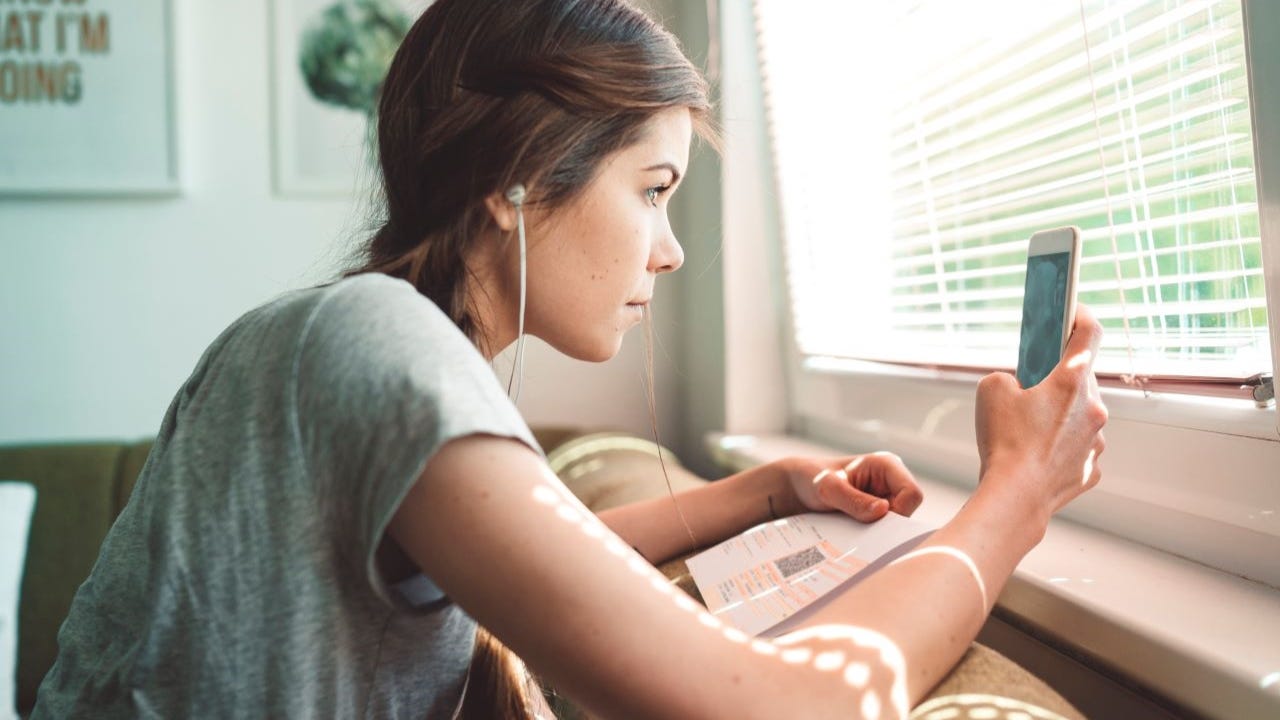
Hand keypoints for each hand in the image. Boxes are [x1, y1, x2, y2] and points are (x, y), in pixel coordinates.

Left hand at [775, 452, 923, 522]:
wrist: (798, 487)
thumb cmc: (812, 478)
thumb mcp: (827, 488)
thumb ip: (853, 500)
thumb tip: (883, 511)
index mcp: (887, 465)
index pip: (912, 494)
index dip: (899, 512)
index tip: (873, 521)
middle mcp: (891, 481)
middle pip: (909, 512)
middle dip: (889, 525)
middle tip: (862, 530)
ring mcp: (886, 497)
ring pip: (898, 524)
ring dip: (878, 531)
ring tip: (853, 529)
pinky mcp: (878, 512)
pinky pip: (885, 530)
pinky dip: (872, 535)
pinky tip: (854, 535)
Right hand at [975, 304, 1107, 523]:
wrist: (1015, 497)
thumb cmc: (1005, 444)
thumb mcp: (990, 390)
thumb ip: (1007, 377)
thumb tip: (1017, 386)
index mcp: (1071, 382)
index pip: (1088, 334)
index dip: (1081, 316)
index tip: (1074, 311)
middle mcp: (1093, 409)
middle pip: (1080, 381)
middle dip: (1057, 380)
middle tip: (1031, 388)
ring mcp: (1096, 441)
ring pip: (1079, 417)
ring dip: (1059, 417)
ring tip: (1027, 432)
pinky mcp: (1090, 469)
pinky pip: (1077, 449)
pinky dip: (1059, 448)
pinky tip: (1036, 456)